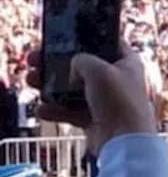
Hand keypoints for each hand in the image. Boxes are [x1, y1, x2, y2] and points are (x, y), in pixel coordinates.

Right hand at [30, 49, 155, 154]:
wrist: (124, 141)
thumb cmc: (118, 100)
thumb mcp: (98, 69)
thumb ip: (82, 60)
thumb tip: (72, 67)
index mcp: (127, 63)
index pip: (109, 43)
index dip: (89, 38)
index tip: (67, 36)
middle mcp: (117, 80)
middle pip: (83, 67)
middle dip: (58, 64)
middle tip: (36, 60)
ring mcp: (105, 101)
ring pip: (73, 89)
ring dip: (51, 87)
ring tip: (31, 81)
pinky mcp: (94, 119)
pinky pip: (70, 111)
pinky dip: (56, 110)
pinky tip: (42, 109)